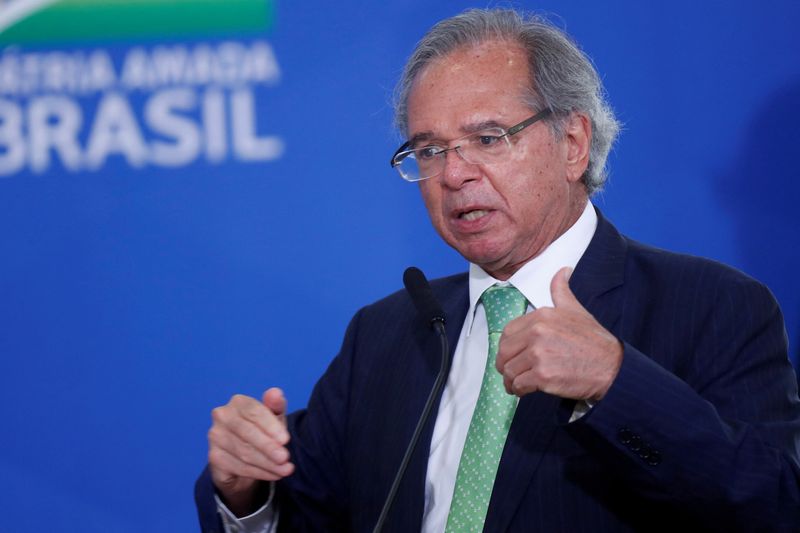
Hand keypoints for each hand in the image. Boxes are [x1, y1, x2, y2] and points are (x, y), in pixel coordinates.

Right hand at [207, 388, 293, 515]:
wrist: (242, 457)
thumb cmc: (262, 431)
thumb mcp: (273, 418)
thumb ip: (276, 406)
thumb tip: (276, 393)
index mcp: (238, 402)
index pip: (254, 412)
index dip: (270, 426)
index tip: (286, 440)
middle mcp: (222, 416)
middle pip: (247, 432)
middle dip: (268, 447)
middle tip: (285, 457)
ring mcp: (216, 437)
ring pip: (244, 452)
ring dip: (267, 463)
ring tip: (286, 469)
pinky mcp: (214, 457)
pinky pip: (239, 466)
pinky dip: (259, 472)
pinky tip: (274, 474)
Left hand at [495, 267, 622, 400]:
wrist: (612, 367)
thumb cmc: (593, 341)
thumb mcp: (575, 310)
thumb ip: (561, 291)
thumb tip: (563, 270)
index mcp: (541, 316)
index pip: (507, 332)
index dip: (507, 347)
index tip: (512, 355)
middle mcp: (537, 332)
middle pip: (504, 352)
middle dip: (504, 365)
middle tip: (511, 373)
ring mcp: (539, 355)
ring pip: (509, 370)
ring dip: (510, 380)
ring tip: (516, 385)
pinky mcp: (543, 376)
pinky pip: (518, 385)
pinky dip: (518, 390)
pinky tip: (524, 392)